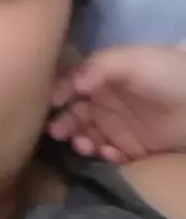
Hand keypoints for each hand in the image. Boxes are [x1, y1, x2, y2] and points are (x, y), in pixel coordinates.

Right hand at [47, 46, 185, 163]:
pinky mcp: (131, 150)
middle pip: (74, 114)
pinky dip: (103, 157)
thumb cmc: (167, 74)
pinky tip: (108, 154)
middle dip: (64, 123)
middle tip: (59, 132)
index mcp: (101, 77)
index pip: (71, 85)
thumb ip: (99, 67)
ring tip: (83, 145)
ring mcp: (116, 127)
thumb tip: (72, 84)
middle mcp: (104, 102)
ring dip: (80, 142)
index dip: (59, 93)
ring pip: (87, 137)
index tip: (52, 103)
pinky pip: (108, 157)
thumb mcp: (132, 61)